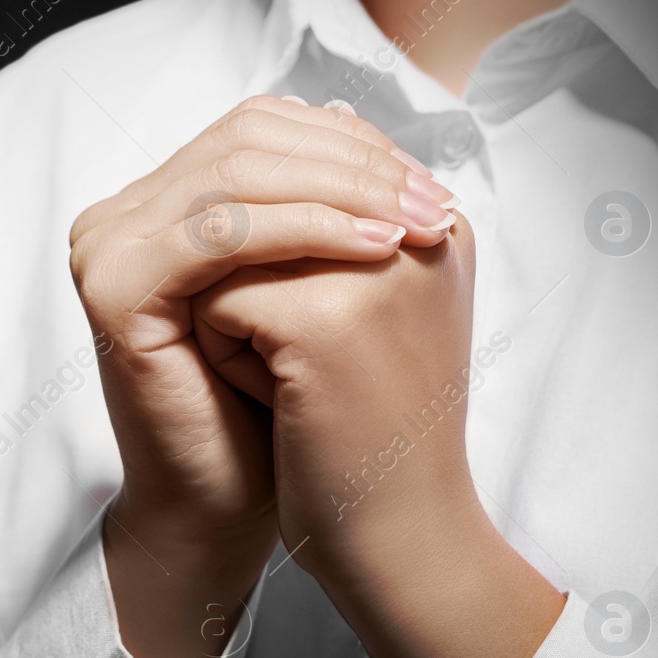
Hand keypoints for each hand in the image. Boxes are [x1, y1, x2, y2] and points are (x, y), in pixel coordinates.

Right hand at [68, 96, 461, 657]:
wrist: (225, 504)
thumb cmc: (271, 407)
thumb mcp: (301, 284)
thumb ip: (306, 200)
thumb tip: (346, 105)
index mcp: (156, 204)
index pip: (257, 130)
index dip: (351, 145)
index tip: (434, 187)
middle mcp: (120, 216)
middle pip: (246, 141)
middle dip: (354, 165)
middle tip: (434, 204)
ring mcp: (106, 247)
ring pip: (238, 176)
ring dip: (343, 192)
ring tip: (417, 226)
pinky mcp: (113, 288)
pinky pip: (222, 232)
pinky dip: (305, 232)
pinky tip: (373, 250)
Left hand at [193, 195, 562, 657]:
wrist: (393, 540)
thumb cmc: (369, 433)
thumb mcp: (365, 307)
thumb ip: (341, 218)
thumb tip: (319, 116)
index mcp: (439, 220)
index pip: (313, 167)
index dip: (274, 243)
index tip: (310, 326)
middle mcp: (421, 228)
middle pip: (265, 198)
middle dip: (250, 274)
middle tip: (300, 361)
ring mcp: (376, 269)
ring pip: (232, 247)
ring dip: (235, 310)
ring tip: (290, 375)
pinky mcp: (324, 319)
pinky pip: (218, 301)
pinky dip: (227, 354)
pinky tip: (282, 402)